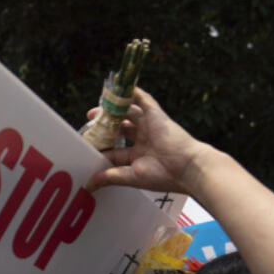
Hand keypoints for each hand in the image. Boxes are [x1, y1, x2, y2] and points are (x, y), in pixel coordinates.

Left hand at [87, 88, 215, 195]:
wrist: (186, 167)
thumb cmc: (163, 175)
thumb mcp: (131, 176)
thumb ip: (109, 177)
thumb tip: (89, 186)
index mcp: (138, 157)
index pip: (114, 151)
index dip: (100, 148)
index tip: (86, 145)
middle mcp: (143, 140)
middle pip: (120, 129)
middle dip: (105, 126)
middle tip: (90, 122)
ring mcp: (149, 126)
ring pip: (128, 113)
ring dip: (114, 109)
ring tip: (98, 108)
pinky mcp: (156, 115)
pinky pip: (143, 99)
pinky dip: (132, 92)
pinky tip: (121, 87)